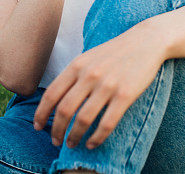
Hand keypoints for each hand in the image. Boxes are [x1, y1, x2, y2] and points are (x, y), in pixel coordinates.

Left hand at [32, 27, 165, 149]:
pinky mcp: (125, 95)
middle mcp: (89, 75)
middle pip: (64, 110)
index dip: (41, 114)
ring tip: (71, 144)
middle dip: (56, 130)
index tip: (38, 127)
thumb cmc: (115, 52)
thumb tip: (55, 100)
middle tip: (55, 141)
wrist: (146, 41)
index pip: (51, 94)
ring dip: (74, 136)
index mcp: (77, 65)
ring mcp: (108, 85)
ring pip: (83, 119)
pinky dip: (97, 138)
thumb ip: (72, 75)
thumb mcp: (88, 57)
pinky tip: (92, 143)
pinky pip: (107, 123)